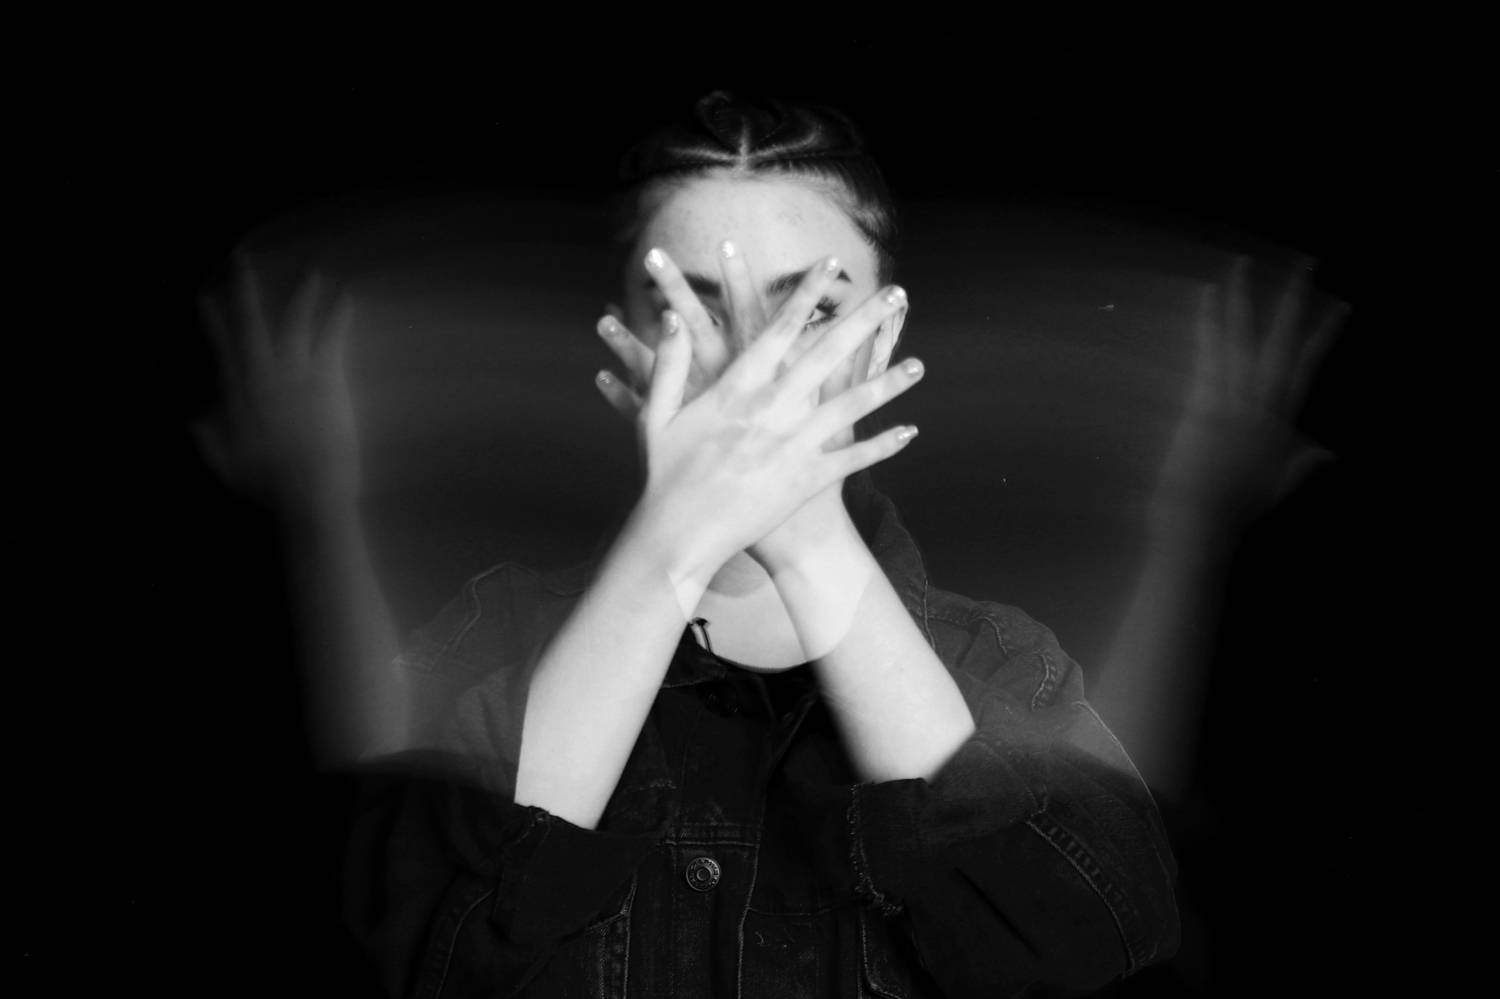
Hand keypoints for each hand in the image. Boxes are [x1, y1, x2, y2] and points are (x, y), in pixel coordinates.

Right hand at [195, 256, 359, 511]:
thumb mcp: (228, 466)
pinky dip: (339, 314)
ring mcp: (295, 373)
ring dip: (304, 295)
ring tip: (314, 272)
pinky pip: (332, 336)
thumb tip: (191, 423)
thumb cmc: (269, 486)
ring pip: (295, 323)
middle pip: (251, 323)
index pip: (222, 350)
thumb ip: (208, 442)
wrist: (308, 489)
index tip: (205, 297)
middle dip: (245, 289)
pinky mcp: (326, 377)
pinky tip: (348, 295)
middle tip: (242, 259)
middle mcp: (262, 375)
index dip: (213, 322)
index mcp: (238, 396)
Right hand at [596, 246, 920, 583]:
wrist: (680, 536)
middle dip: (864, 321)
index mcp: (736, 388)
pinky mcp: (806, 480)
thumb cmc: (664, 475)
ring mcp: (794, 445)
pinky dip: (883, 447)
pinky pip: (853, 460)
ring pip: (852, 407)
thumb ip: (670, 364)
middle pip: (828, 355)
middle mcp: (772, 410)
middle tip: (895, 293)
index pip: (779, 329)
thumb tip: (673, 316)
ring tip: (919, 365)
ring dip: (888, 384)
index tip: (830, 265)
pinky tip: (910, 432)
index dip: (806, 294)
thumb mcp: (657, 414)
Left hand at [1152, 256, 1348, 535]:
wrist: (1201, 523)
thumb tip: (1331, 453)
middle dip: (1294, 301)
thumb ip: (1303, 464)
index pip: (1306, 368)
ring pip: (1242, 337)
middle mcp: (1262, 404)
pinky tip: (1207, 294)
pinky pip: (1208, 350)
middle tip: (1306, 264)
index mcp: (1281, 422)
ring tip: (1241, 263)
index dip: (1324, 335)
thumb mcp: (1277, 487)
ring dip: (1242, 297)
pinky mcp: (1204, 400)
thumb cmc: (1233, 511)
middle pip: (1282, 342)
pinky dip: (1208, 320)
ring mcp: (1234, 399)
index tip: (1341, 306)